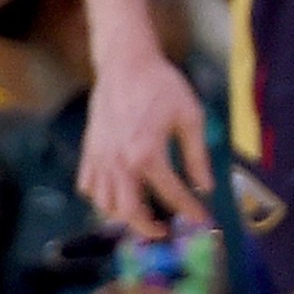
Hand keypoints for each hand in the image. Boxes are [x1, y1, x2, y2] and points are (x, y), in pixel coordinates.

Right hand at [79, 53, 217, 233]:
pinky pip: (87, 186)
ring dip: (122, 215)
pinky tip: (117, 191)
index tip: (202, 221)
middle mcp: (120, 162)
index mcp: (148, 154)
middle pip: (129, 212)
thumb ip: (197, 156)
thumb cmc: (162, 86)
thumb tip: (206, 186)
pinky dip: (100, 196)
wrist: (125, 64)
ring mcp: (100, 158)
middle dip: (148, 227)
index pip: (172, 194)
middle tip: (164, 229)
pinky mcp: (89, 150)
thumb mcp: (191, 117)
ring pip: (104, 204)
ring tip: (142, 212)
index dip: (190, 211)